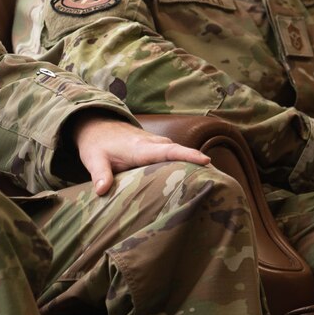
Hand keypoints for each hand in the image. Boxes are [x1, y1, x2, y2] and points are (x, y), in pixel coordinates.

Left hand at [70, 114, 210, 196]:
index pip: (167, 151)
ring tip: (214, 181)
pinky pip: (174, 153)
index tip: (206, 161)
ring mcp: (156, 143)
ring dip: (194, 163)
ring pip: (178, 153)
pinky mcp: (156, 146)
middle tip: (221, 180)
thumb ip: (100, 175)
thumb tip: (101, 191)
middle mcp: (152, 143)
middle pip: (180, 152)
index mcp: (140, 148)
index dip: (187, 155)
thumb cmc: (96, 144)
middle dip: (199, 163)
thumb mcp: (93, 159)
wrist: (95, 123)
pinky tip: (196, 176)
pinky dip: (186, 161)